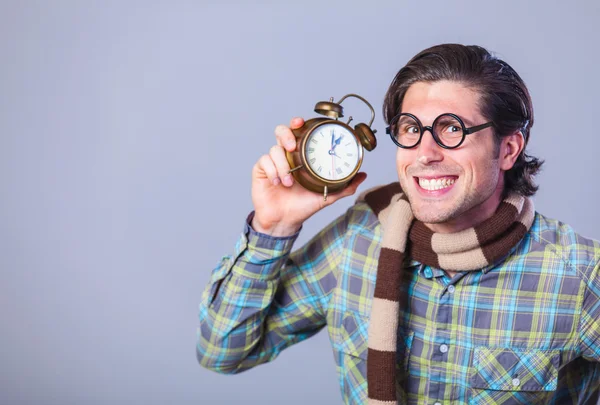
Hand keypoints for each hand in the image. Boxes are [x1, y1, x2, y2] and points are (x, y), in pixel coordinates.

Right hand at [251, 117, 367, 236]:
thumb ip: (345, 185)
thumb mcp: (327, 195)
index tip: (301, 123)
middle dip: (286, 134)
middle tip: (291, 146)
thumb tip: (364, 175)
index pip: (298, 133)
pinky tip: (278, 183)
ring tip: (289, 182)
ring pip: (273, 149)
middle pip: (281, 131)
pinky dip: (272, 172)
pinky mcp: (260, 170)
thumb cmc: (304, 206)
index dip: (298, 123)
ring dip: (282, 165)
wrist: (285, 220)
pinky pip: (264, 162)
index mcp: (301, 156)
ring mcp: (272, 162)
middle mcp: (286, 155)